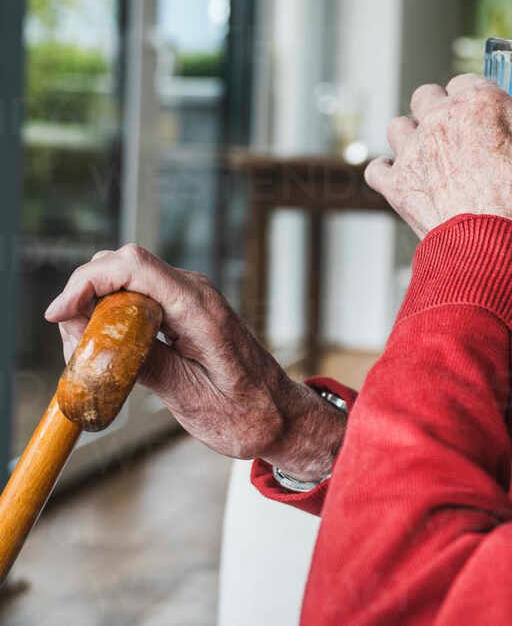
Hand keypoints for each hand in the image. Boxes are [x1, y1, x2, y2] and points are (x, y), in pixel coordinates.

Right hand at [43, 246, 345, 479]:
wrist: (282, 415)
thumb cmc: (246, 413)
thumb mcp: (189, 397)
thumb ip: (143, 363)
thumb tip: (94, 341)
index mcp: (200, 309)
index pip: (134, 266)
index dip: (87, 281)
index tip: (58, 315)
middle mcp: (196, 292)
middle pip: (123, 266)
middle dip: (85, 297)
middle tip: (73, 350)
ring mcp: (191, 297)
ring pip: (126, 281)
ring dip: (96, 310)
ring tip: (88, 359)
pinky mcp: (185, 309)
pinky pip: (138, 297)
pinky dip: (113, 316)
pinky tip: (108, 353)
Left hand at [364, 74, 511, 243]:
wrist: (492, 248)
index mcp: (481, 102)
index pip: (469, 82)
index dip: (477, 98)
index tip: (489, 118)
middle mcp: (440, 117)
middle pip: (427, 95)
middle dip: (439, 109)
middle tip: (458, 132)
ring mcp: (413, 150)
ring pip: (397, 125)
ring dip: (409, 136)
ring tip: (427, 153)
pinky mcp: (396, 184)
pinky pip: (377, 169)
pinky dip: (387, 175)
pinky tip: (401, 182)